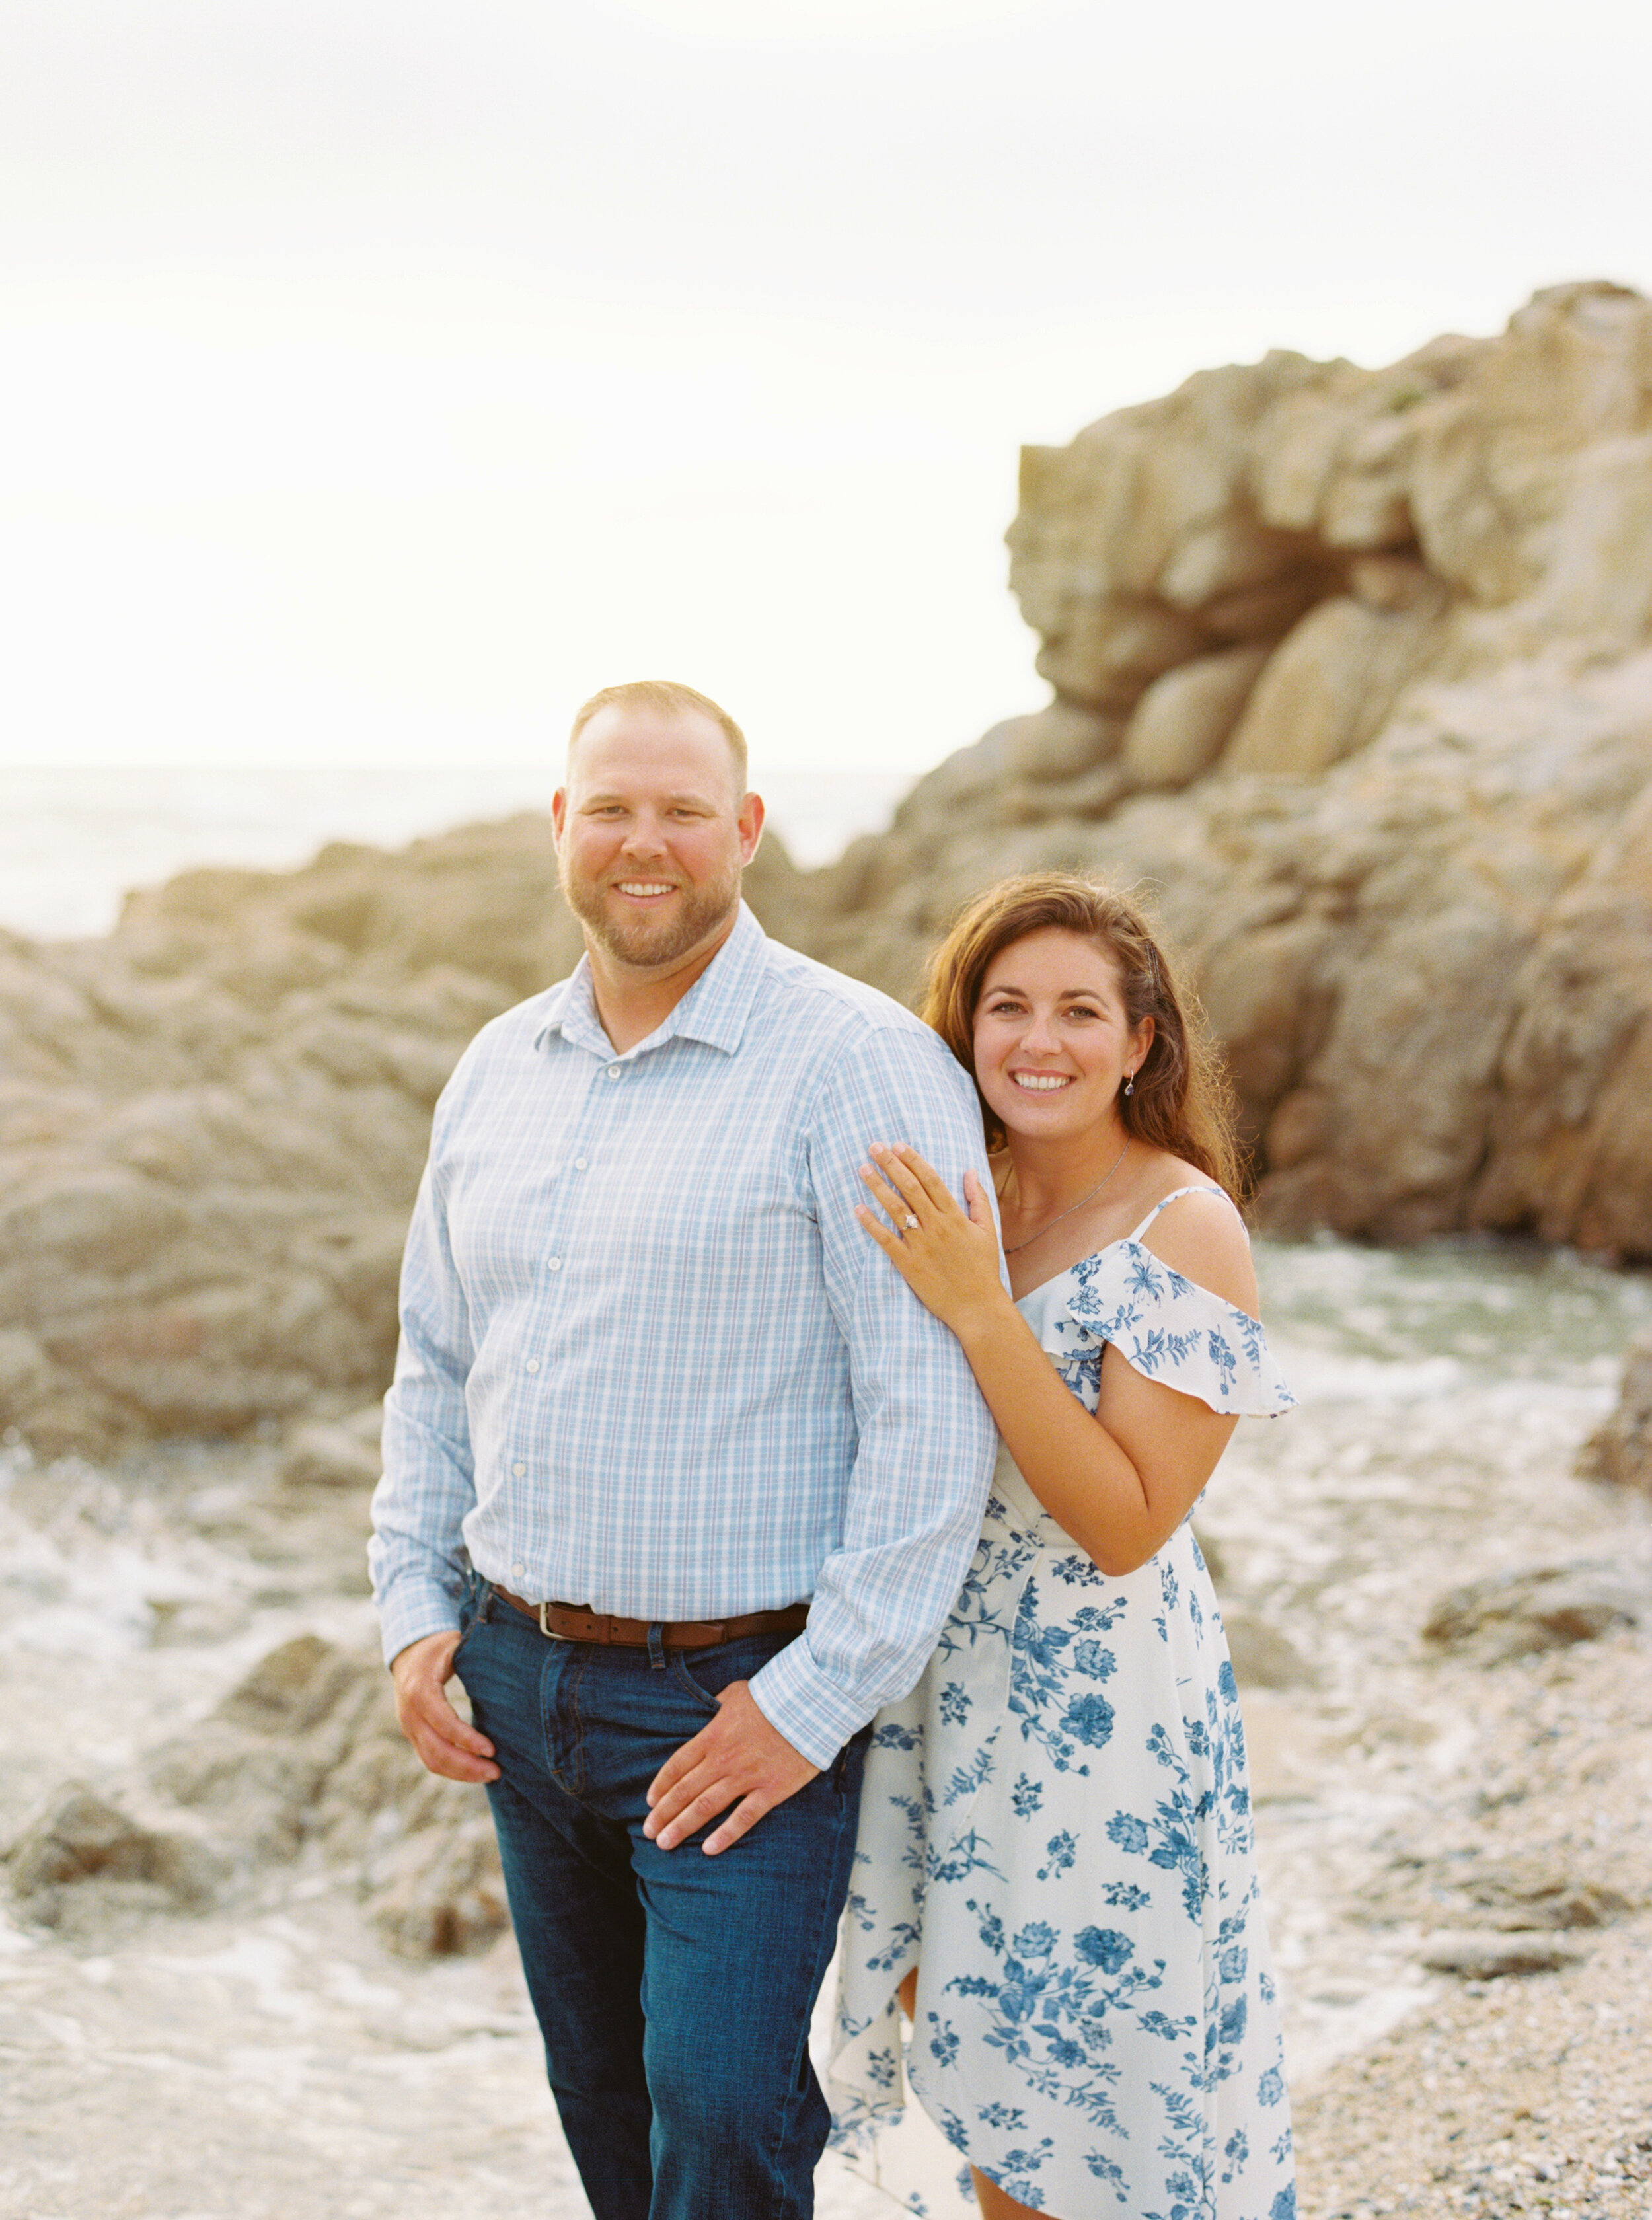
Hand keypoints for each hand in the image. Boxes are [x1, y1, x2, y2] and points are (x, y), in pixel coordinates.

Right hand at [390, 1629, 499, 1783]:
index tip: (492, 1749)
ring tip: (490, 1774)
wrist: (409, 1651)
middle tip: (496, 1771)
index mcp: (420, 1689)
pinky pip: (429, 1759)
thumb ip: (475, 1657)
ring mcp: (408, 1727)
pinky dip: (451, 1770)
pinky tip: (474, 1771)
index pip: (444, 1723)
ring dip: (461, 1773)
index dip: (467, 1739)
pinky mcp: (412, 1735)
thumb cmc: (440, 1647)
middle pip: (436, 1750)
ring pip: (431, 1760)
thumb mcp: (455, 1645)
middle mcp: (409, 1713)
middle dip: (467, 1765)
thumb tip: (512, 1667)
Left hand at [644, 1680, 818, 1854]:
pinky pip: (743, 1817)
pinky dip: (725, 1835)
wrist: (810, 1702)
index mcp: (712, 1735)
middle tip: (649, 1832)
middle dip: (663, 1814)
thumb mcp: (735, 1694)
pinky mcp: (770, 1789)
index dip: (661, 1786)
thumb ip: (716, 1707)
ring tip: (665, 1843)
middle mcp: (723, 1759)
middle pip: (685, 1791)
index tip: (650, 1802)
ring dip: (683, 1826)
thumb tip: (706, 1712)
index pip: (677, 1765)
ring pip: (707, 1807)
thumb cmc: (773, 1695)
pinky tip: (709, 1849)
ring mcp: (746, 1776)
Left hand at [856, 1143, 1005, 1338]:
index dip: (913, 1160)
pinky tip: (858, 1209)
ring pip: (895, 1209)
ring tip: (863, 1169)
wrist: (977, 1307)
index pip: (930, 1180)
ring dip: (878, 1187)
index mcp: (955, 1217)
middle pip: (910, 1188)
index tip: (898, 1145)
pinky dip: (871, 1224)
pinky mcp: (908, 1264)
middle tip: (874, 1146)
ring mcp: (921, 1245)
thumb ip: (978, 1199)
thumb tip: (970, 1171)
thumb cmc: (983, 1269)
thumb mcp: (987, 1231)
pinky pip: (885, 1240)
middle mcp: (937, 1227)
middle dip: (891, 1165)